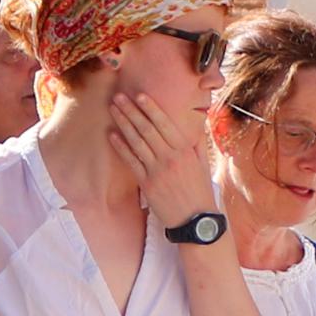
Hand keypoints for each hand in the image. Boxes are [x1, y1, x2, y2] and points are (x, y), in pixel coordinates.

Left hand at [107, 91, 216, 230]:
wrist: (196, 220)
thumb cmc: (200, 192)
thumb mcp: (203, 164)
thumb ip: (198, 142)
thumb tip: (197, 123)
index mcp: (184, 151)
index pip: (165, 124)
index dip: (151, 108)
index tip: (140, 95)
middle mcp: (170, 158)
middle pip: (147, 129)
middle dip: (132, 111)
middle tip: (119, 96)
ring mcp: (157, 171)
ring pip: (137, 142)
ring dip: (123, 123)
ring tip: (114, 109)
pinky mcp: (147, 184)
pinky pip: (131, 162)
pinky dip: (121, 147)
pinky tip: (112, 135)